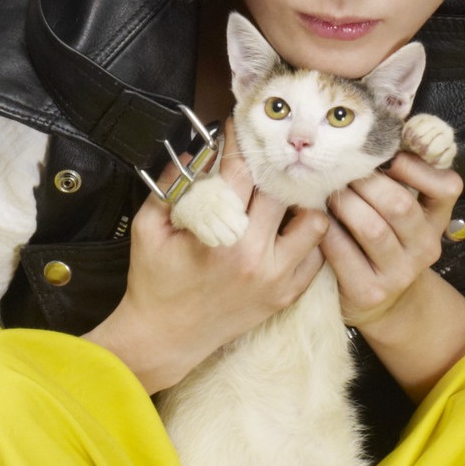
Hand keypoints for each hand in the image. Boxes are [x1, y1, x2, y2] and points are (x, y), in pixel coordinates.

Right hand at [86, 149, 326, 393]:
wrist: (166, 338)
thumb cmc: (154, 283)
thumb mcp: (148, 229)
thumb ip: (168, 187)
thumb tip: (191, 153)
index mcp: (221, 235)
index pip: (241, 172)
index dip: (239, 142)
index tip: (238, 127)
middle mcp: (255, 255)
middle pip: (282, 191)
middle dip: (272, 167)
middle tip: (265, 155)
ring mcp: (276, 277)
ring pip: (314, 222)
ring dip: (300, 203)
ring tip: (284, 194)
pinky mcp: (285, 294)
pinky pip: (316, 255)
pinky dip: (308, 237)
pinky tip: (291, 226)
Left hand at [320, 150, 460, 324]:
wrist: (383, 302)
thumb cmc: (386, 240)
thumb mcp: (404, 211)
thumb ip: (401, 176)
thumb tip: (381, 129)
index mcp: (437, 220)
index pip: (447, 187)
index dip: (417, 166)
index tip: (389, 155)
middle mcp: (425, 247)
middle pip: (400, 204)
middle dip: (367, 180)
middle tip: (343, 169)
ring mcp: (399, 273)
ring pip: (371, 228)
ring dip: (344, 203)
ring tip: (328, 190)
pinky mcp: (368, 292)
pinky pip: (343, 252)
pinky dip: (326, 230)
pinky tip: (316, 219)